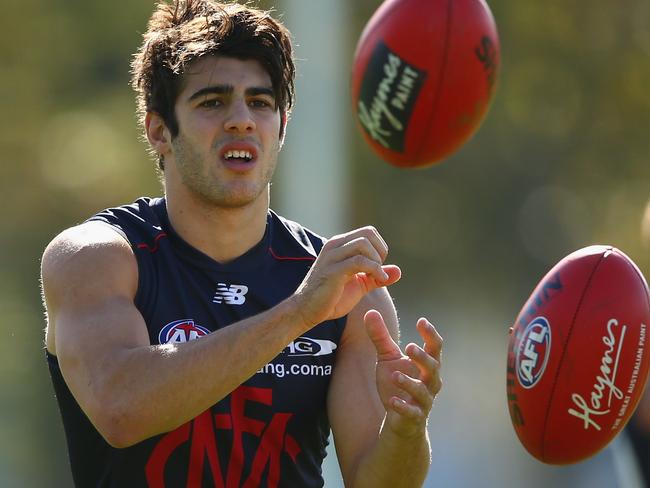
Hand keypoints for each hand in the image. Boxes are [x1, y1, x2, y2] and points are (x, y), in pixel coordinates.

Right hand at [293, 227, 400, 327]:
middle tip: (378, 270)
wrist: (306, 311)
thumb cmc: (332, 298)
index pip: (368, 232)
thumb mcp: (359, 285)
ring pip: (363, 244)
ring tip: (376, 277)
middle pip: (367, 233)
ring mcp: (332, 257)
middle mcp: (335, 246)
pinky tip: (378, 280)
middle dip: (380, 251)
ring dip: (376, 260)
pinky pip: (359, 261)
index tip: (378, 266)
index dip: (379, 248)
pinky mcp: (333, 271)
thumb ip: (377, 276)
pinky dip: (375, 270)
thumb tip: (399, 271)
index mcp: (340, 245)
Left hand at [365, 309, 442, 437]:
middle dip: (422, 358)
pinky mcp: (414, 416)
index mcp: (426, 364)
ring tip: (395, 375)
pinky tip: (392, 401)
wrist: (399, 417)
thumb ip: (381, 337)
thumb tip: (370, 312)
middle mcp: (430, 381)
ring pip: (422, 391)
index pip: (434, 347)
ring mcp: (424, 400)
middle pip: (433, 367)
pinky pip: (412, 412)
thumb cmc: (397, 381)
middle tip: (409, 347)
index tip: (421, 321)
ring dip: (410, 383)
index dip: (430, 334)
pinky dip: (403, 407)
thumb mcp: (387, 358)